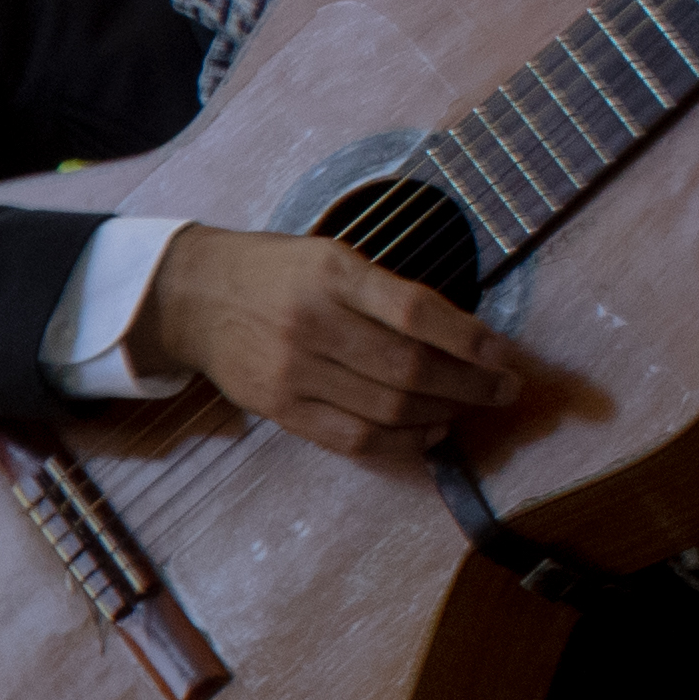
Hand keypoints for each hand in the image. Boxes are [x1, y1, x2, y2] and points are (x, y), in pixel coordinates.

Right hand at [132, 222, 530, 458]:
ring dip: (443, 414)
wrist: (193, 298)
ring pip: (388, 408)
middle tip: (503, 388)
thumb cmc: (275, 273)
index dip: (469, 338)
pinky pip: (353, 438)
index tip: (505, 354)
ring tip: (469, 408)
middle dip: (470, 384)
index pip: (415, 312)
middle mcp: (312, 324)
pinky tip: (429, 433)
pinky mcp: (280, 409)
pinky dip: (402, 442)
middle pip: (409, 368)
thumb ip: (385, 292)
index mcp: (332, 275)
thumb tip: (461, 337)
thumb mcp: (330, 257)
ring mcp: (293, 372)